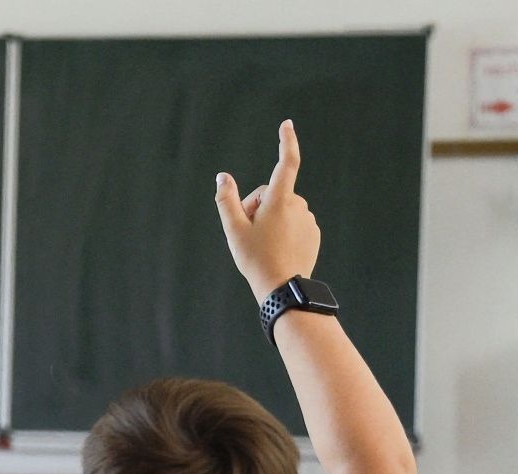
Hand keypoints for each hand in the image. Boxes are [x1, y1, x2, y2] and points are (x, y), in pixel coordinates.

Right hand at [215, 120, 320, 301]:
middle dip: (257, 206)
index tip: (287, 125)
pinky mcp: (312, 233)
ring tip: (262, 244)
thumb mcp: (234, 229)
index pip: (286, 163)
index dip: (286, 142)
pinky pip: (294, 223)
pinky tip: (275, 249)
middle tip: (247, 231)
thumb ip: (227, 200)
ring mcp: (307, 220)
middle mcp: (298, 205)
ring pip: (283, 210)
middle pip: (272, 194)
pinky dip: (283, 231)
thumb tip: (222, 177)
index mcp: (279, 200)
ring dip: (270, 219)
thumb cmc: (255, 258)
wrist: (282, 287)